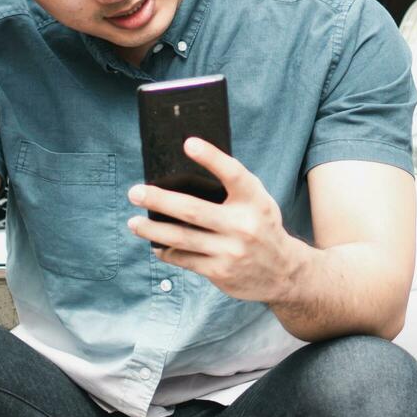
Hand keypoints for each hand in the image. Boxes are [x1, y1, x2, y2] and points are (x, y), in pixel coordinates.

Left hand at [125, 138, 300, 302]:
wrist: (283, 272)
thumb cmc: (262, 227)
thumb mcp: (258, 203)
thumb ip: (233, 189)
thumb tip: (184, 175)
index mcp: (254, 201)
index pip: (233, 174)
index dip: (212, 157)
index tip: (188, 143)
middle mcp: (243, 225)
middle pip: (192, 210)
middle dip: (159, 200)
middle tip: (135, 192)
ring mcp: (230, 251)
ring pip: (181, 237)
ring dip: (152, 229)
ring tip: (133, 223)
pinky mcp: (220, 272)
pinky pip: (184, 259)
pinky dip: (166, 250)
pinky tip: (156, 244)